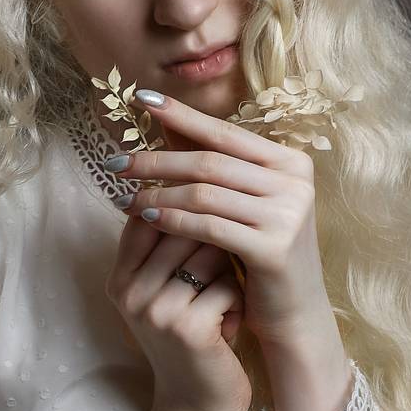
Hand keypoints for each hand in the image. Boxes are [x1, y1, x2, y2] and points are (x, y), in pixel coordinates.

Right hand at [106, 209, 251, 410]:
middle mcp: (130, 292)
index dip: (184, 207)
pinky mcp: (187, 327)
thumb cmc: (191, 339)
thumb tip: (191, 180)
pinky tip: (227, 328)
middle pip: (183, 227)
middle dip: (212, 243)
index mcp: (118, 279)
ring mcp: (155, 309)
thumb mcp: (165, 293)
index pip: (147, 214)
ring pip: (209, 252)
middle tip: (215, 279)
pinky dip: (237, 302)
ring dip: (226, 274)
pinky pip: (228, 284)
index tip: (209, 217)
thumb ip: (167, 247)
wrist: (195, 407)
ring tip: (218, 305)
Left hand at [110, 90, 330, 346]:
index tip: (140, 99)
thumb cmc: (262, 252)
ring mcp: (288, 214)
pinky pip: (209, 226)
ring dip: (157, 195)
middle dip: (156, 161)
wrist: (295, 311)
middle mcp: (295, 182)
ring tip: (125, 199)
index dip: (181, 115)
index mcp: (291, 162)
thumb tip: (164, 121)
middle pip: (209, 162)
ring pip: (205, 194)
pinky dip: (173, 221)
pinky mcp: (274, 247)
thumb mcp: (242, 202)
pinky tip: (147, 220)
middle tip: (115, 162)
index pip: (224, 133)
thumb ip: (212, 164)